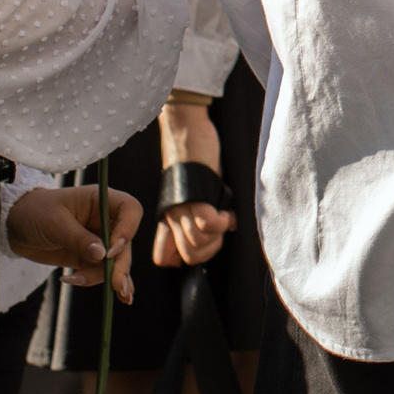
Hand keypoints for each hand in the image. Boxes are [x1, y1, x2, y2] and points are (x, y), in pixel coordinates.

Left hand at [8, 185, 139, 302]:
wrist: (15, 226)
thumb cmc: (35, 213)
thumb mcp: (55, 224)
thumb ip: (78, 239)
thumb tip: (102, 256)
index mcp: (100, 201)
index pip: (130, 209)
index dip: (127, 229)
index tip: (111, 250)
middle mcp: (104, 220)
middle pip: (125, 241)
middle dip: (121, 264)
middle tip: (117, 285)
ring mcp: (98, 239)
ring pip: (115, 260)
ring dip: (109, 277)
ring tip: (102, 292)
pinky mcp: (88, 256)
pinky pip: (101, 270)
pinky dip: (102, 282)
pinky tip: (113, 298)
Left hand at [153, 100, 234, 268]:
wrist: (187, 134)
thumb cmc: (196, 163)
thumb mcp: (192, 196)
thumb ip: (195, 217)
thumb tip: (217, 235)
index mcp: (167, 219)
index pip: (164, 259)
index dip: (188, 257)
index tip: (206, 242)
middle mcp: (170, 217)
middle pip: (188, 255)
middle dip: (211, 249)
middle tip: (221, 232)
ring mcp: (179, 208)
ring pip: (197, 241)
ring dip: (219, 235)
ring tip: (226, 218)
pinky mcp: (193, 196)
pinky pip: (207, 223)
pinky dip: (223, 223)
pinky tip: (229, 214)